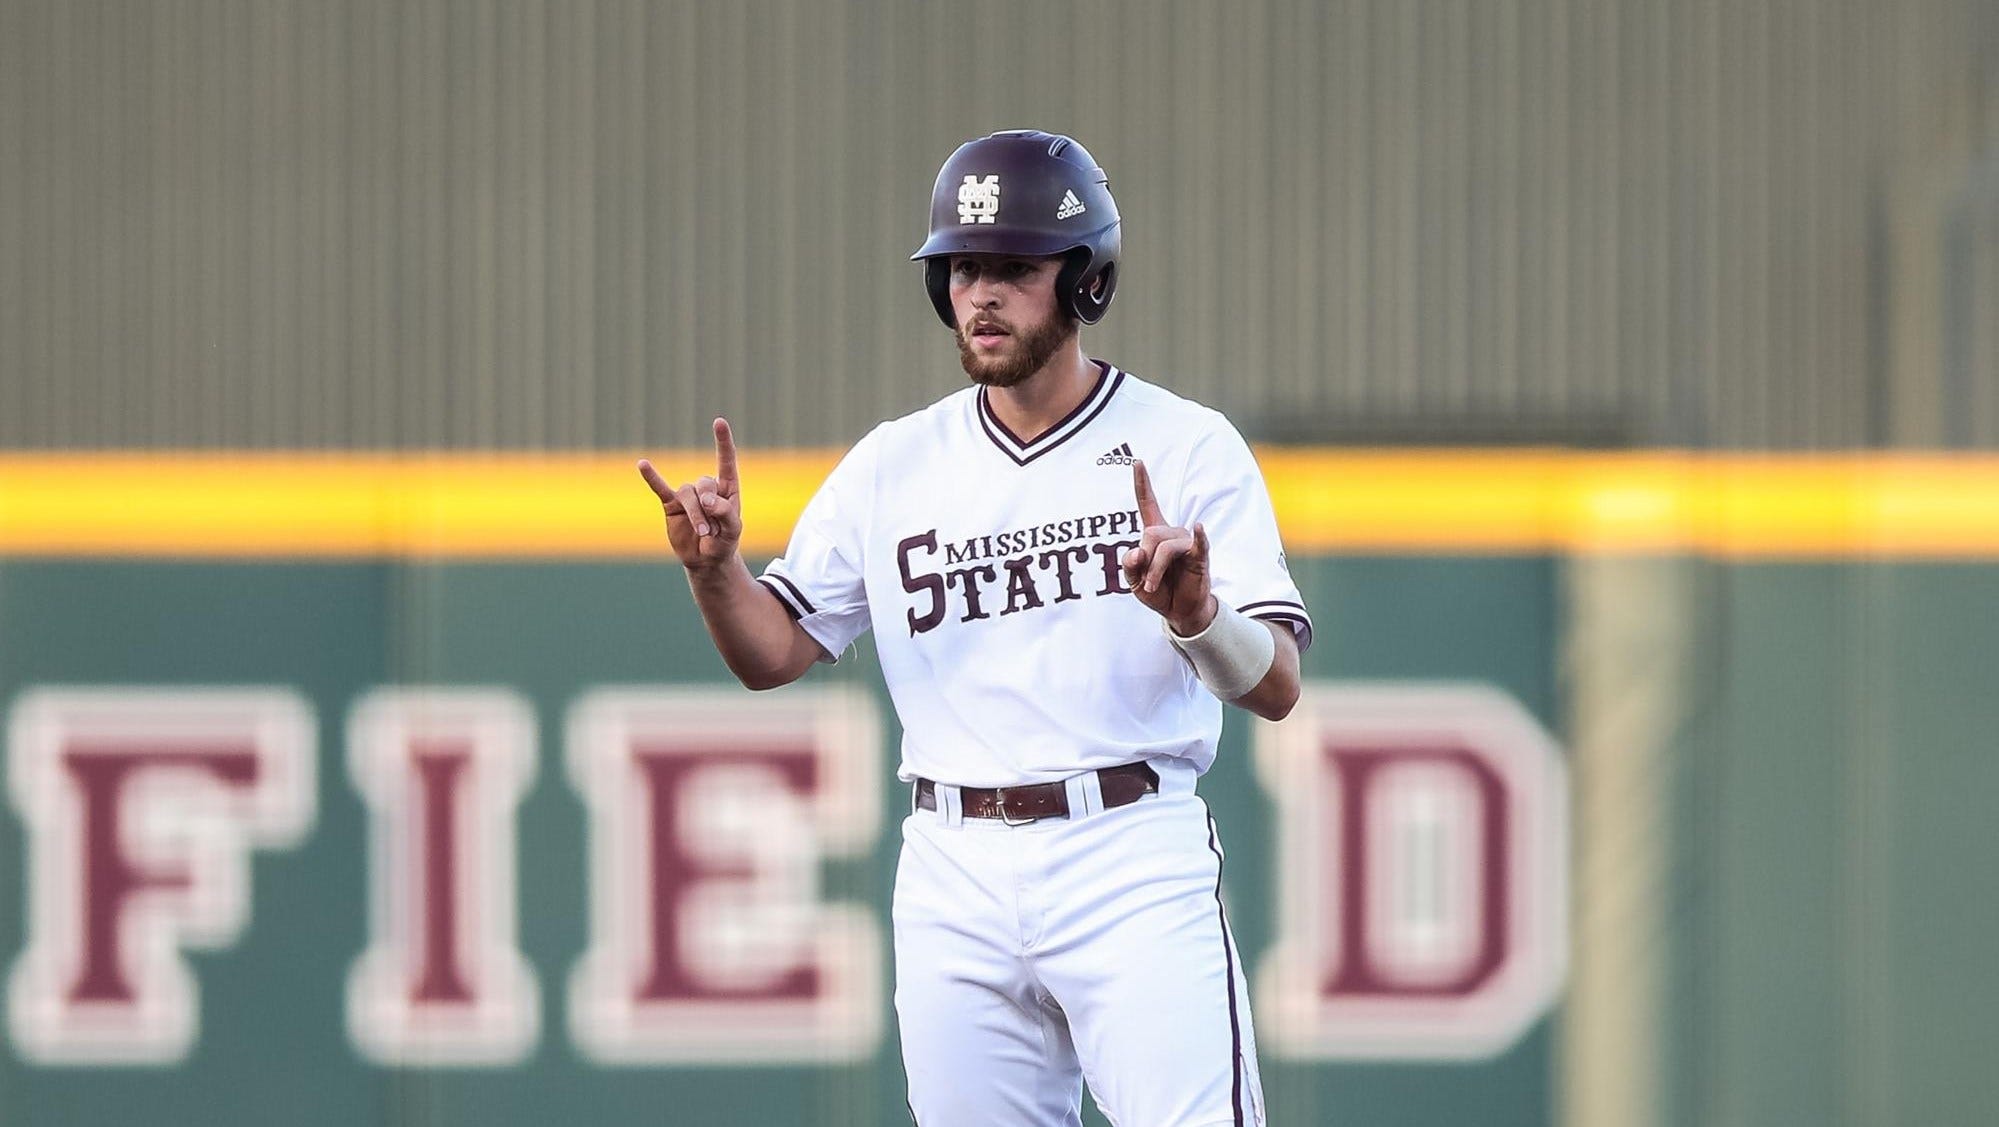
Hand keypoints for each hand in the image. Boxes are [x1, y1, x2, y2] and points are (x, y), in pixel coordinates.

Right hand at [638, 417, 741, 570]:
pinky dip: (652, 477)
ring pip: (687, 494)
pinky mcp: (671, 505)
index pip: (725, 460)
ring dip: (695, 515)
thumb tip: (707, 500)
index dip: (722, 441)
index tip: (719, 421)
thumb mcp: (733, 530)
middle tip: (712, 530)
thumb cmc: (725, 542)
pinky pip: (660, 488)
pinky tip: (642, 464)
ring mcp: (688, 495)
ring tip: (704, 533)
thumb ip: (725, 512)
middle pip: (704, 484)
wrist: (707, 560)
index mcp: (727, 487)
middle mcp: (707, 487)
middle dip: (708, 508)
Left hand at [1121, 459, 1216, 634]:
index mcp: (1155, 533)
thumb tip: (1137, 552)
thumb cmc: (1158, 591)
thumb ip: (1129, 566)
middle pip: (1150, 535)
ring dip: (1154, 572)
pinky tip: (1199, 528)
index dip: (1142, 483)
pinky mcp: (1200, 556)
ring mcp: (1187, 542)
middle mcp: (1171, 532)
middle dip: (1144, 562)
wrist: (1179, 611)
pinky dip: (1198, 537)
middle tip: (1146, 582)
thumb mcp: (1134, 581)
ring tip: (1153, 587)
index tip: (1137, 461)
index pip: (1148, 503)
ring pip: (1164, 548)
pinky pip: (1197, 544)